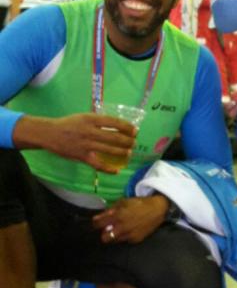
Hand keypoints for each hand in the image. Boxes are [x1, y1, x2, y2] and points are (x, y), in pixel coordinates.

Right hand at [13, 113, 136, 172]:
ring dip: (122, 152)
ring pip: (109, 150)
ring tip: (129, 152)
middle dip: (127, 141)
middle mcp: (90, 132)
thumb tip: (117, 125)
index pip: (114, 123)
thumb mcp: (84, 117)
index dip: (127, 127)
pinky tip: (117, 170)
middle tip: (134, 142)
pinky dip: (108, 168)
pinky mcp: (82, 157)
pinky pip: (98, 164)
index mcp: (91, 119)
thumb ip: (99, 121)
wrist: (50, 133)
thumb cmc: (69, 124)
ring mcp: (86, 145)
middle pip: (114, 137)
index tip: (135, 130)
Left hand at [93, 195, 169, 244]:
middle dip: (104, 233)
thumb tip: (98, 217)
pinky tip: (130, 229)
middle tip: (108, 228)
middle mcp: (122, 228)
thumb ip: (110, 210)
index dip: (96, 223)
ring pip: (114, 241)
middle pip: (105, 238)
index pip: (99, 224)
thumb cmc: (139, 203)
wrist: (157, 209)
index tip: (97, 222)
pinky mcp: (136, 240)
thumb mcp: (123, 202)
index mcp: (118, 216)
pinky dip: (124, 236)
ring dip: (114, 235)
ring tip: (120, 228)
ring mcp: (129, 235)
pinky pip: (125, 240)